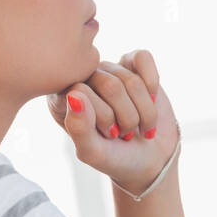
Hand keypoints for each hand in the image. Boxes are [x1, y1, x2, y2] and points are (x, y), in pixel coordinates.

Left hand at [47, 49, 179, 194]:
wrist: (150, 158)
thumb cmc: (116, 157)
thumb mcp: (93, 153)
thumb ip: (78, 129)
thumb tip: (74, 94)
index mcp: (63, 98)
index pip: (82, 92)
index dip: (103, 118)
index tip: (108, 137)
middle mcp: (84, 79)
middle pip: (111, 86)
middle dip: (127, 118)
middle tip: (126, 134)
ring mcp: (109, 70)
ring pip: (132, 81)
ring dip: (144, 112)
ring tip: (139, 126)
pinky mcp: (132, 63)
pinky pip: (143, 58)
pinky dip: (152, 84)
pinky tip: (151, 100)